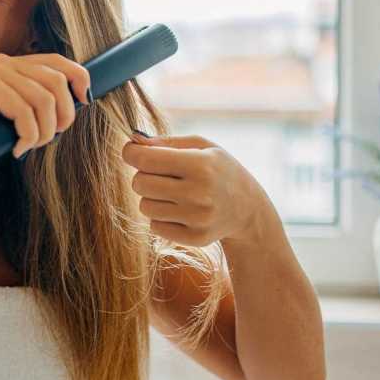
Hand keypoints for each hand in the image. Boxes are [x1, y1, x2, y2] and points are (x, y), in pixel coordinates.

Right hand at [0, 52, 91, 159]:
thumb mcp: (11, 114)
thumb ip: (34, 103)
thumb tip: (76, 105)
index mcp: (12, 65)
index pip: (58, 62)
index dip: (79, 79)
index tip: (84, 102)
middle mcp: (4, 62)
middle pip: (56, 82)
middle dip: (62, 115)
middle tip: (46, 139)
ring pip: (44, 99)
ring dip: (43, 131)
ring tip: (28, 146)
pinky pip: (25, 112)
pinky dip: (27, 136)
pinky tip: (17, 149)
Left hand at [121, 132, 275, 246]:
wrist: (248, 208)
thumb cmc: (218, 169)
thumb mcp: (201, 146)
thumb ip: (166, 142)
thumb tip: (133, 141)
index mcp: (200, 164)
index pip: (145, 159)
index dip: (131, 153)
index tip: (132, 152)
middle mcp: (199, 193)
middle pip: (139, 184)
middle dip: (142, 176)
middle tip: (159, 174)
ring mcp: (197, 219)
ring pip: (144, 207)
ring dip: (151, 198)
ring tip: (172, 193)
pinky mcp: (195, 238)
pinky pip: (154, 226)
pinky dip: (161, 218)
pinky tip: (180, 211)